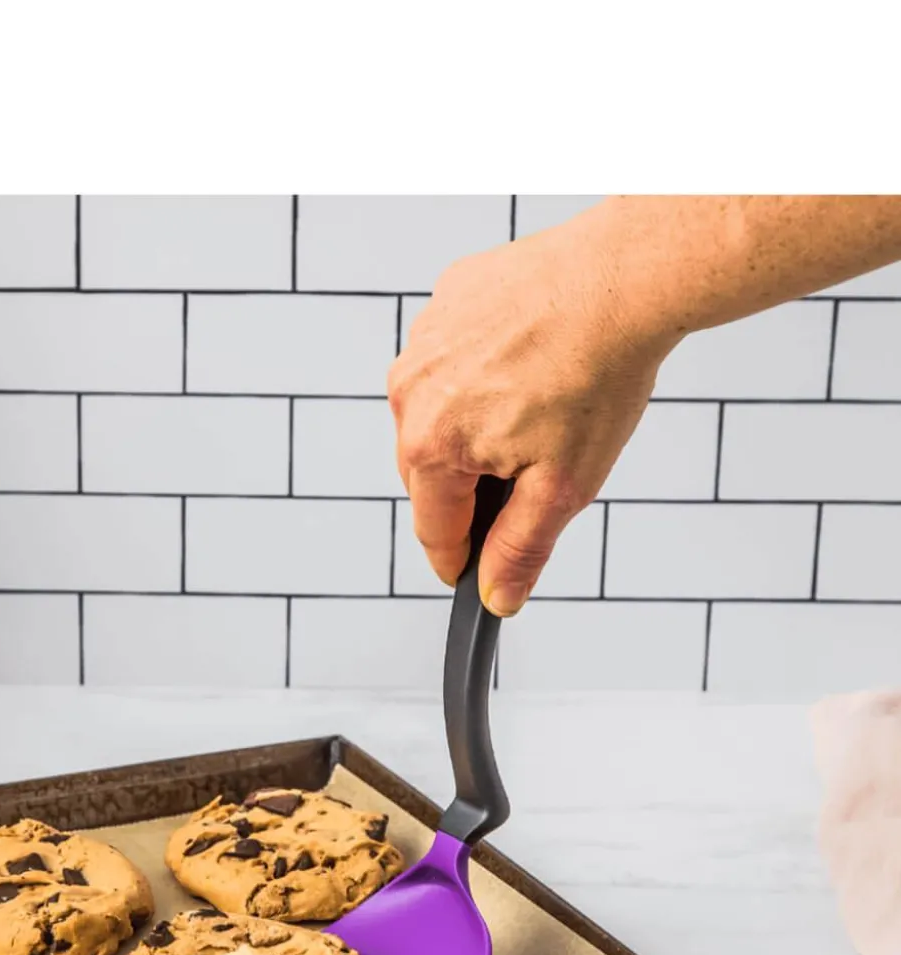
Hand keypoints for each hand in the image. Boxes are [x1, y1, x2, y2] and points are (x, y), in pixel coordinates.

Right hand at [387, 214, 672, 614]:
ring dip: (477, 425)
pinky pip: (453, 358)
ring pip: (438, 414)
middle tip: (535, 469)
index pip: (433, 529)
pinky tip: (531, 363)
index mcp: (428, 444)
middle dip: (474, 483)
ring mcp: (424, 341)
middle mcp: (409, 392)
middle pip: (431, 472)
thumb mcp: (562, 486)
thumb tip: (496, 596)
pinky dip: (483, 371)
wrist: (626, 278)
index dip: (460, 559)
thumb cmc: (597, 373)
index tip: (477, 572)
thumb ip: (520, 549)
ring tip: (538, 406)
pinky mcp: (448, 301)